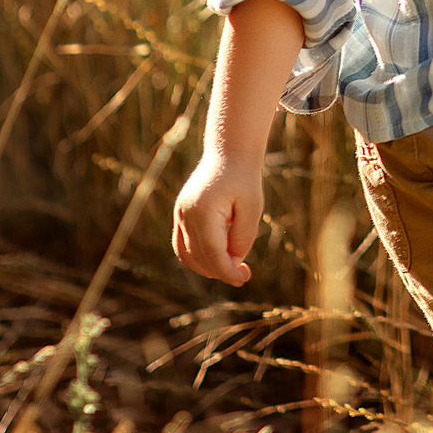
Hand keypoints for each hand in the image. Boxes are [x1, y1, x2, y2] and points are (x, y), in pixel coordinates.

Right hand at [172, 150, 263, 284]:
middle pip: (199, 257)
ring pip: (186, 255)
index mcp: (203, 211)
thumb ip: (242, 237)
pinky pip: (182, 245)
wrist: (228, 154)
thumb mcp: (252, 207)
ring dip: (207, 268)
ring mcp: (179, 215)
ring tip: (232, 268)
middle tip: (244, 274)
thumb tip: (232, 264)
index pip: (212, 252)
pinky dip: (197, 257)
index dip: (227, 271)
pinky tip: (217, 259)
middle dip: (220, 271)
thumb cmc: (244, 179)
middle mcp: (186, 215)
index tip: (243, 279)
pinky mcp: (179, 215)